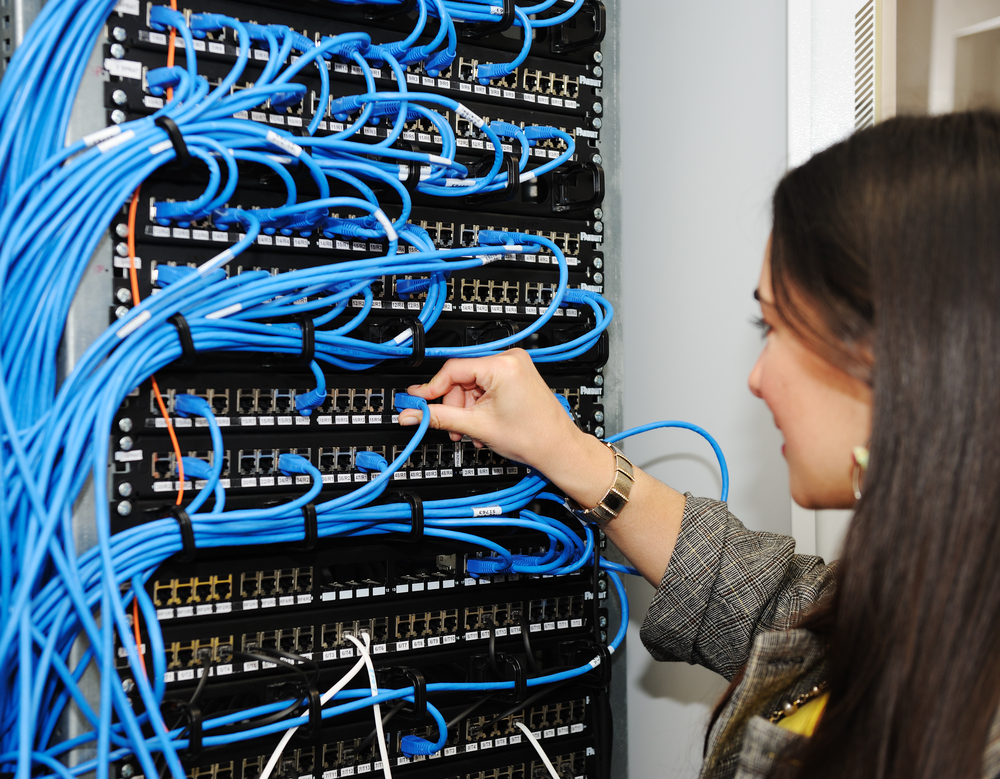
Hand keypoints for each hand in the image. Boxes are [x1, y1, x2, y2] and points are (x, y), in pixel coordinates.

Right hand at [397, 349, 584, 472]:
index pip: (453, 370)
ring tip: (472, 431)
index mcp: (502, 365)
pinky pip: (485, 386)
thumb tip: (413, 413)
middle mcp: (510, 359)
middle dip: (454, 406)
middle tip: (452, 427)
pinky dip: (479, 406)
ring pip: (472, 384)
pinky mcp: (516, 375)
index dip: (432, 390)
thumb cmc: (533, 437)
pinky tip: (482, 424)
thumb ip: (439, 418)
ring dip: (466, 410)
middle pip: (462, 378)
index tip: (417, 402)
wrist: (558, 449)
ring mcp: (515, 366)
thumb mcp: (477, 426)